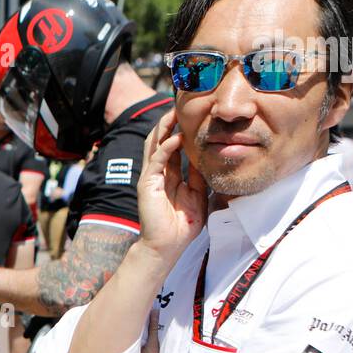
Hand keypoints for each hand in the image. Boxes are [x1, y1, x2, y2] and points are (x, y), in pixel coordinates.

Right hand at [137, 108, 207, 267]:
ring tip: (174, 113)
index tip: (190, 116)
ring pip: (154, 145)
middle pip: (160, 140)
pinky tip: (176, 138)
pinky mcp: (148, 184)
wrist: (168, 246)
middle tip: (180, 106)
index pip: (171, 146)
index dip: (178, 130)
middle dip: (168, 123)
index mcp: (168, 175)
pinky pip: (156, 161)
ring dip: (164, 129)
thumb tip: (205, 158)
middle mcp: (157, 173)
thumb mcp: (197, 195)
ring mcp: (151, 177)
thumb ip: (197, 176)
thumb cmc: (181, 225)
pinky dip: (165, 148)